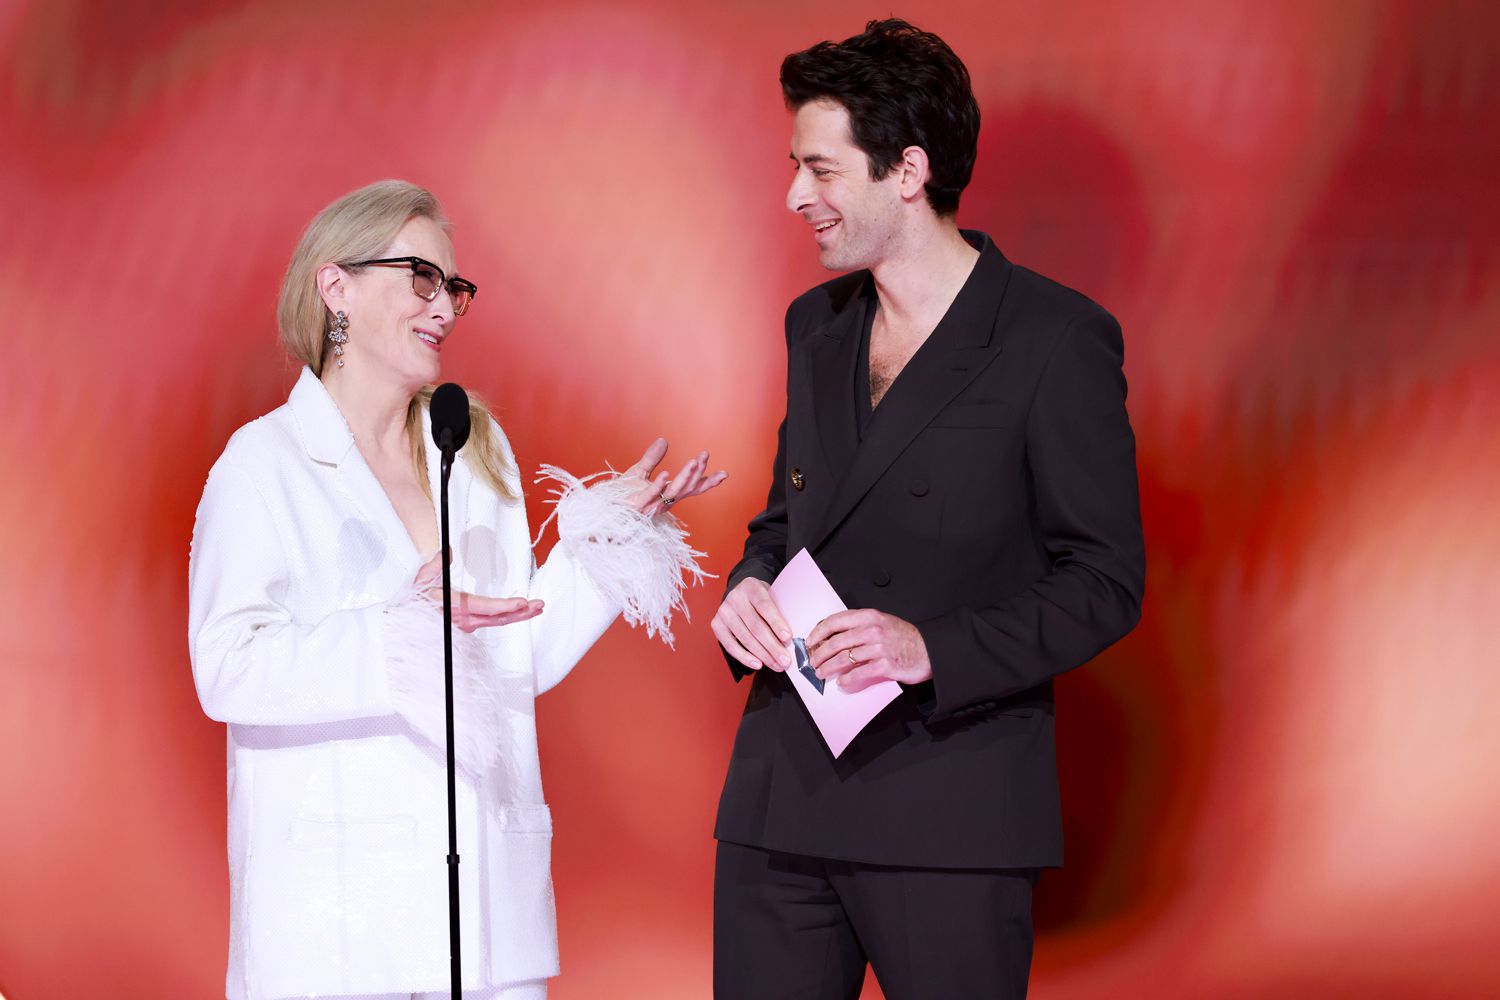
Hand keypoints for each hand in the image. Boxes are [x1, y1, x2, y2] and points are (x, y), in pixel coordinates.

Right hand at [413, 553, 542, 632]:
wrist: (408, 617)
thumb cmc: (417, 597)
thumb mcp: (423, 579)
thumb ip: (436, 565)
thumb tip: (446, 550)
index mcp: (457, 607)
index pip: (486, 608)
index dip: (505, 606)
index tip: (522, 603)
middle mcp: (466, 619)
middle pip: (499, 618)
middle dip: (521, 612)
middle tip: (540, 605)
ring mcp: (469, 624)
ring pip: (498, 620)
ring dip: (519, 615)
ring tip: (536, 608)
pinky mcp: (471, 624)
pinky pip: (493, 621)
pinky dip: (508, 616)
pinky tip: (520, 611)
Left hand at [622, 438, 728, 516]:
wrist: (604, 510)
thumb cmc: (621, 495)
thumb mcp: (639, 472)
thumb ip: (652, 458)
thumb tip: (664, 440)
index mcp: (667, 494)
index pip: (692, 488)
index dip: (708, 481)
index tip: (724, 474)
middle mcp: (664, 502)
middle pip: (687, 488)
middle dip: (698, 473)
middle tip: (704, 455)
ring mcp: (652, 504)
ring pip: (674, 491)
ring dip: (684, 476)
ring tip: (693, 462)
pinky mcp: (638, 506)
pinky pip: (651, 495)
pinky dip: (659, 485)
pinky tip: (666, 473)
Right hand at [712, 577, 792, 671]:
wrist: (740, 594)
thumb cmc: (761, 599)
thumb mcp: (771, 595)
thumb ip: (780, 611)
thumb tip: (791, 638)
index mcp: (751, 587)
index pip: (764, 606)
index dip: (776, 623)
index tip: (787, 638)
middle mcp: (735, 598)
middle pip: (755, 626)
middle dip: (772, 646)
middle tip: (785, 661)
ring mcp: (724, 611)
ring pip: (745, 638)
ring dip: (762, 655)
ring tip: (776, 665)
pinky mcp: (716, 624)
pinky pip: (730, 645)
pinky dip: (745, 657)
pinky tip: (758, 664)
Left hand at [807, 609, 931, 691]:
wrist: (930, 650)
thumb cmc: (904, 637)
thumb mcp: (882, 622)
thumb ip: (860, 625)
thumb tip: (833, 635)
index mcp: (869, 616)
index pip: (835, 621)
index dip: (818, 632)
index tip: (810, 641)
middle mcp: (872, 630)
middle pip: (835, 642)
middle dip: (819, 654)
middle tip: (812, 662)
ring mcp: (879, 648)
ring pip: (843, 658)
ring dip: (828, 667)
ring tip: (821, 672)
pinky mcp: (885, 665)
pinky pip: (858, 673)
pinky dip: (847, 679)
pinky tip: (842, 681)